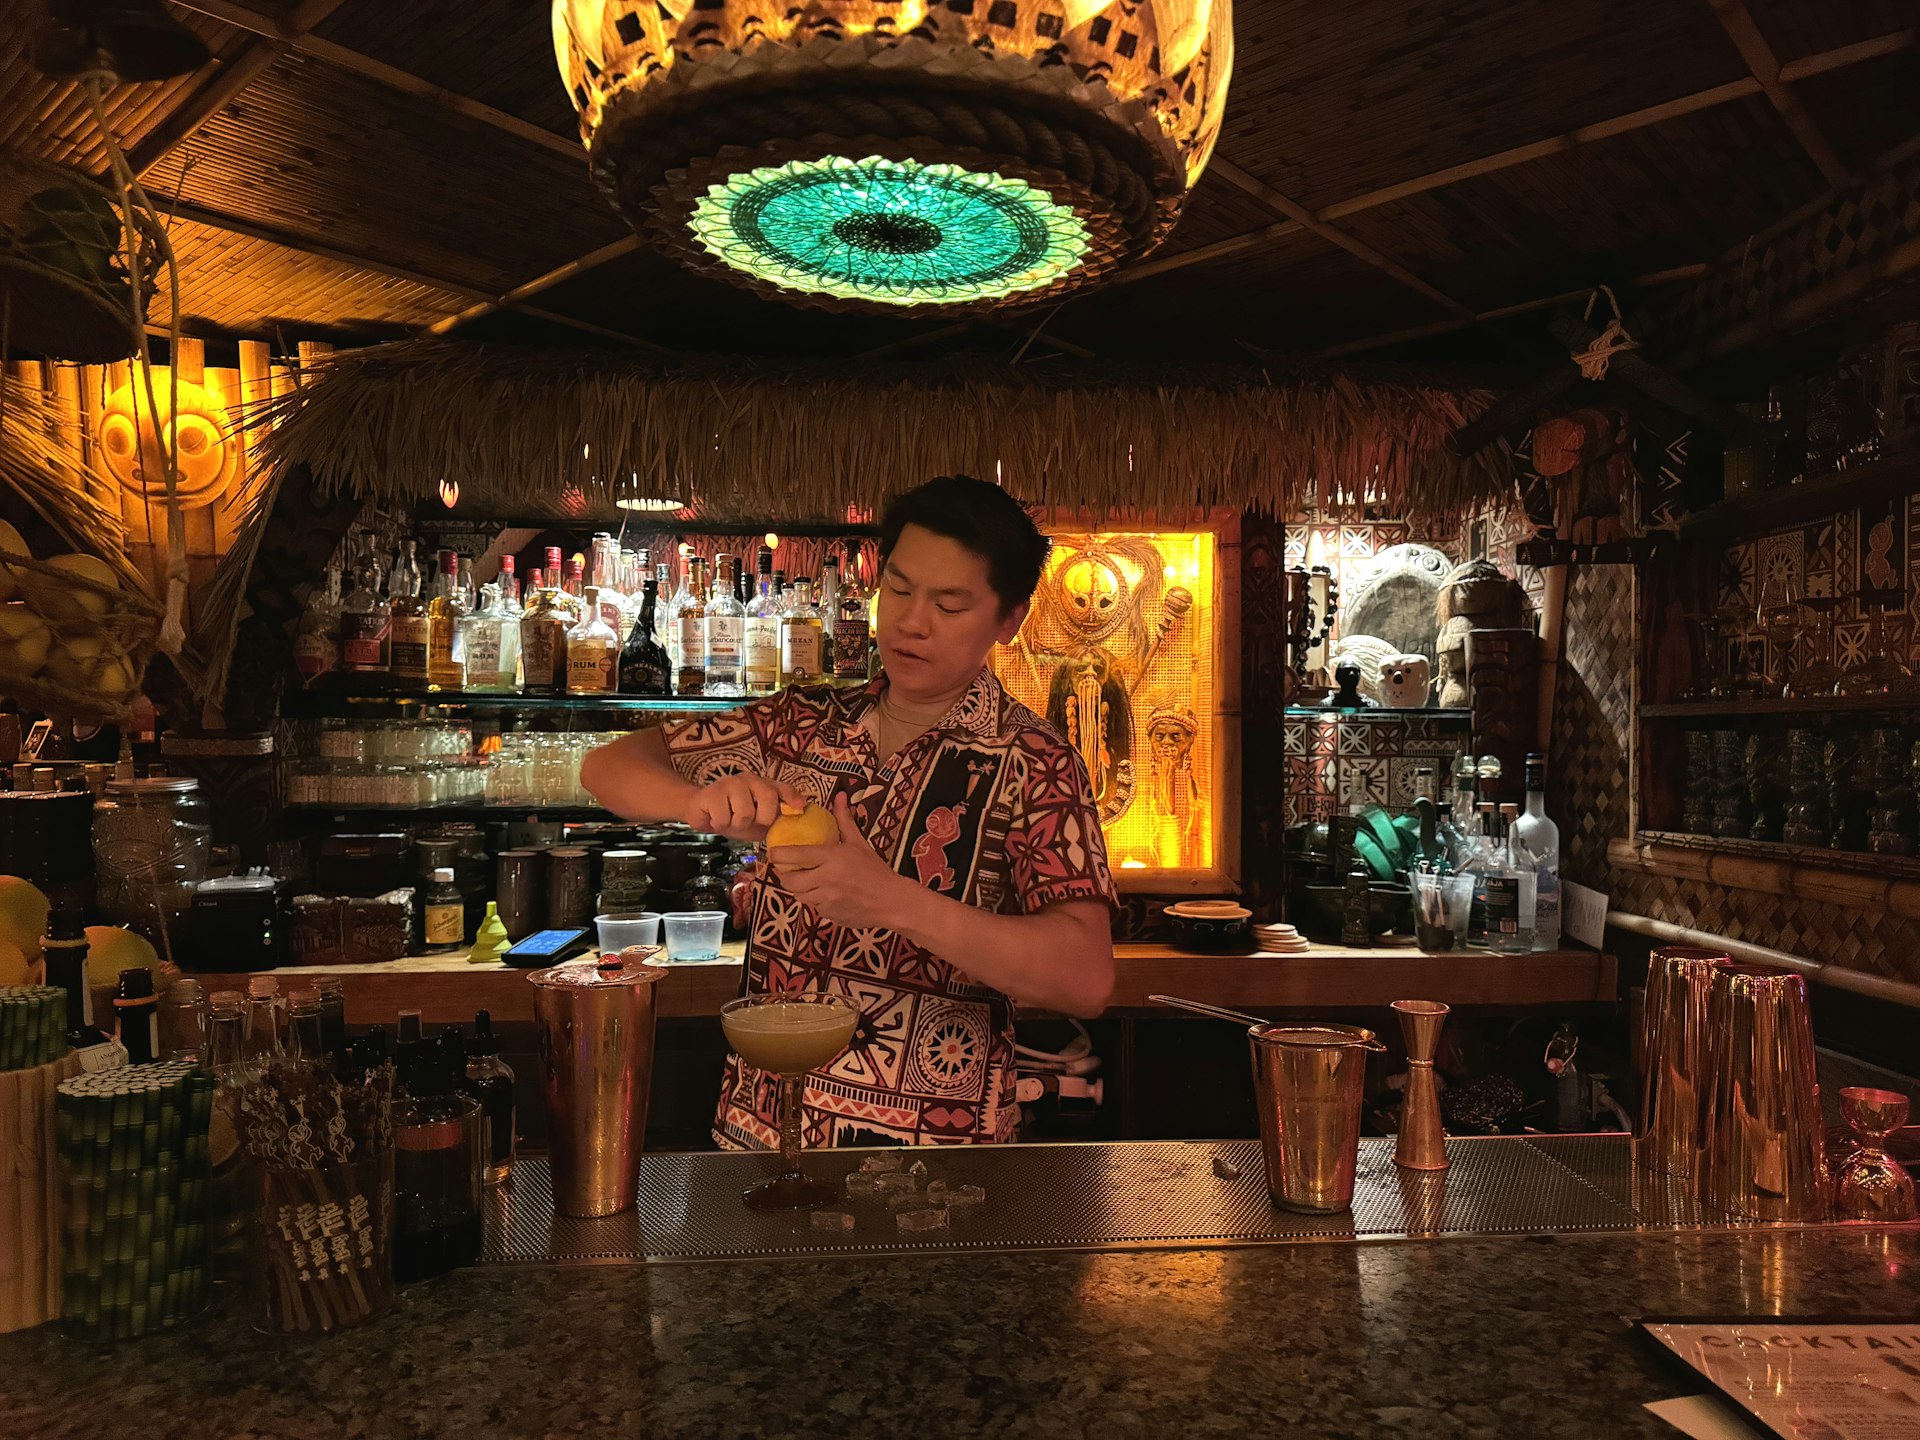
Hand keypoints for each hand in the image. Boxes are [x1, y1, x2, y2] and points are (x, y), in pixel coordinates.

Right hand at [683, 773, 805, 841]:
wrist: (701, 812)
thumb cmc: (733, 816)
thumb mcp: (758, 820)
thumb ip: (777, 817)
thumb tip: (799, 814)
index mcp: (763, 785)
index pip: (782, 788)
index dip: (792, 797)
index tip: (800, 808)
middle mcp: (749, 779)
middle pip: (768, 798)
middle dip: (761, 819)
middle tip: (748, 822)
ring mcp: (730, 783)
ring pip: (745, 812)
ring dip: (736, 824)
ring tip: (729, 819)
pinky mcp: (712, 792)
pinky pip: (724, 818)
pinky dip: (719, 824)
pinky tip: (715, 817)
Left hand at [769, 794, 914, 928]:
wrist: (891, 902)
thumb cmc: (875, 869)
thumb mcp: (859, 843)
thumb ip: (844, 821)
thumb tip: (840, 796)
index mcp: (832, 858)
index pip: (796, 855)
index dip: (778, 854)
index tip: (772, 852)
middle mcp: (826, 879)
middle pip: (789, 881)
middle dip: (784, 876)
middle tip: (786, 870)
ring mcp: (827, 900)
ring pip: (799, 896)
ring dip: (799, 889)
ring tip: (805, 882)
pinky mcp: (829, 915)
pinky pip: (813, 908)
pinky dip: (814, 901)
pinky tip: (824, 895)